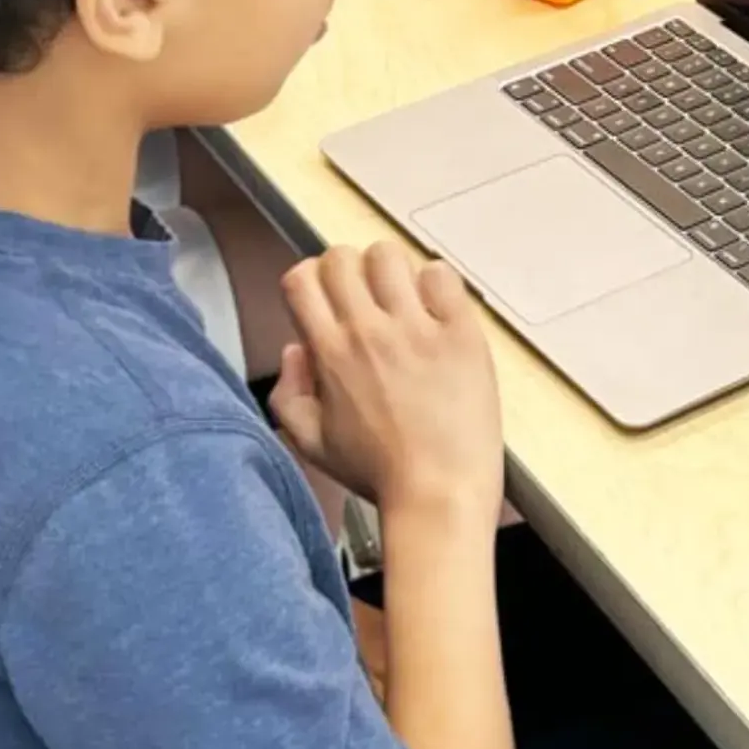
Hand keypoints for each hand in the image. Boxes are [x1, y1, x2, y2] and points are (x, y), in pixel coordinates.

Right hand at [273, 244, 502, 522]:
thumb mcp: (312, 443)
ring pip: (388, 256)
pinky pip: (442, 276)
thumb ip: (288, 393)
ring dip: (391, 271)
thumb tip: (296, 350)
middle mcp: (368, 331)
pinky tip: (438, 310)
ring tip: (404, 301)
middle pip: (342, 258)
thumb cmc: (379, 473)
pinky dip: (437, 283)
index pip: (301, 278)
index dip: (311, 282)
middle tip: (367, 299)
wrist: (439, 492)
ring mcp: (417, 328)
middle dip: (348, 271)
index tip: (329, 301)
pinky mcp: (460, 332)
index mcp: (329, 353)